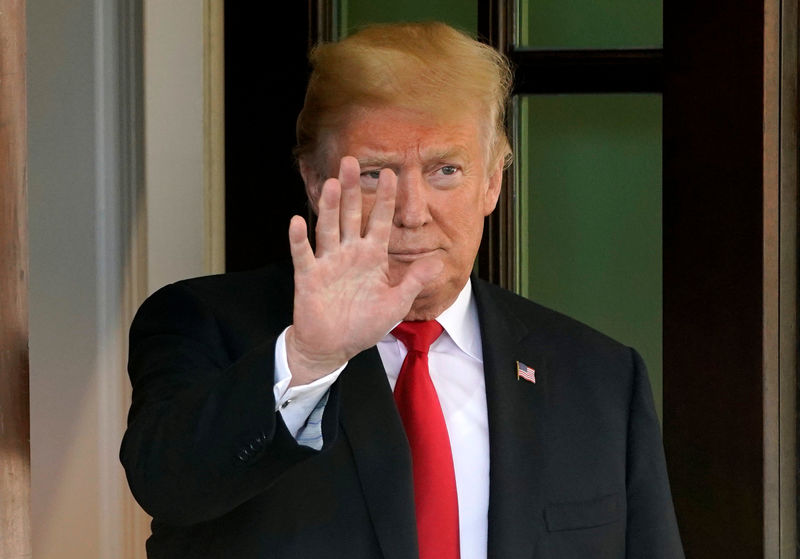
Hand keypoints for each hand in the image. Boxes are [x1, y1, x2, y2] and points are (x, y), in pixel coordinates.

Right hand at [286, 156, 441, 385]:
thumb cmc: (364, 324)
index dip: (385, 198)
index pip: (380, 221)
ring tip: (330, 183)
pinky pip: (303, 254)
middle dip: (351, 189)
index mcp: (371, 256)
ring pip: (328, 227)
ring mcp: (328, 262)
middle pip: (350, 214)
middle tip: (351, 161)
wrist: (333, 345)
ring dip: (328, 206)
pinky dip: (299, 239)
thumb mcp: (396, 304)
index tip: (391, 173)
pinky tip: (298, 221)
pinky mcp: (309, 276)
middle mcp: (349, 253)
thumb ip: (414, 281)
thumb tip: (437, 261)